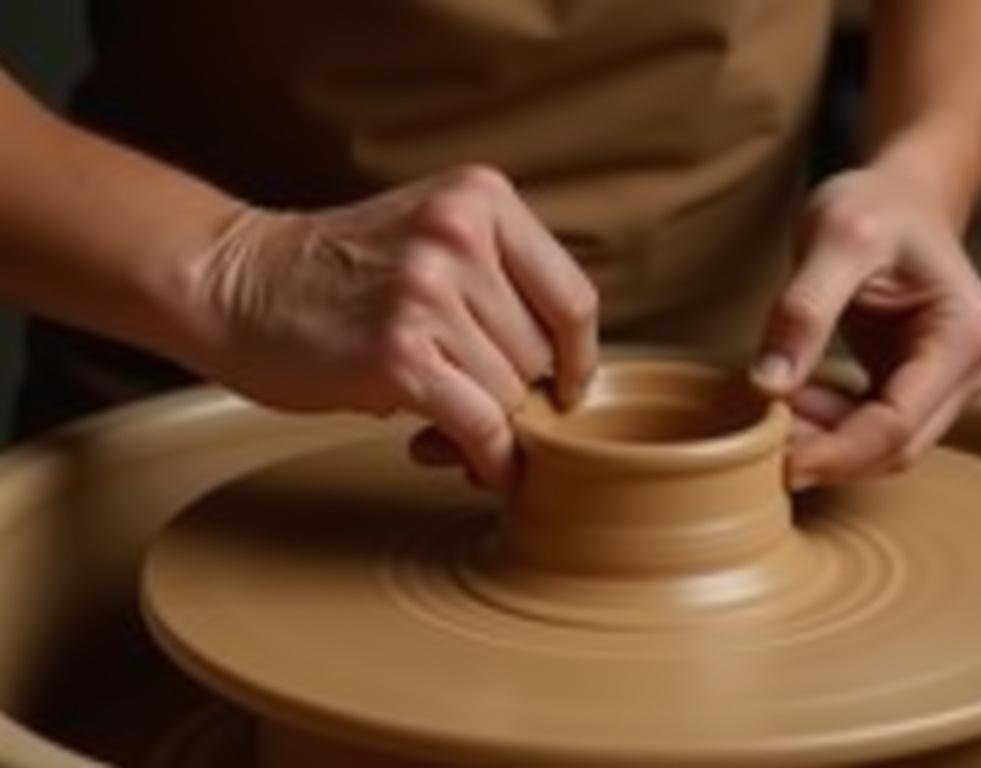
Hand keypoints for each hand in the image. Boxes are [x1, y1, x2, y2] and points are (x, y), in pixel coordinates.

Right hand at [184, 166, 598, 488]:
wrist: (232, 283)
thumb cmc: (336, 274)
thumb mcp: (431, 239)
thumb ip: (499, 285)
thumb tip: (563, 383)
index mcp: (480, 198)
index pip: (573, 297)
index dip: (578, 359)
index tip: (568, 390)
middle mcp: (459, 235)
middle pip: (540, 353)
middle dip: (518, 395)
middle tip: (478, 409)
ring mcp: (426, 293)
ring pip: (512, 394)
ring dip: (492, 428)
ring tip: (448, 427)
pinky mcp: (398, 354)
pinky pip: (481, 426)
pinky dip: (488, 458)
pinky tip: (474, 464)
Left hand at [752, 165, 980, 488]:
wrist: (899, 196)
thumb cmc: (877, 207)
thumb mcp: (833, 239)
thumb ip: (803, 310)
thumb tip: (768, 387)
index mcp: (965, 337)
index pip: (898, 425)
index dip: (837, 453)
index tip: (779, 463)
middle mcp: (970, 370)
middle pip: (895, 447)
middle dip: (827, 453)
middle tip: (761, 440)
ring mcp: (947, 385)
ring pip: (881, 447)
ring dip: (823, 442)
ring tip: (771, 411)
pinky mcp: (917, 388)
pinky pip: (870, 428)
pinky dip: (827, 427)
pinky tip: (792, 401)